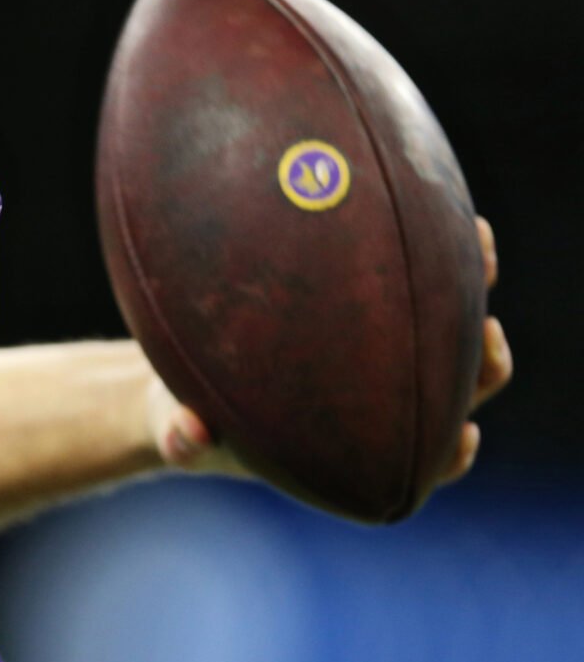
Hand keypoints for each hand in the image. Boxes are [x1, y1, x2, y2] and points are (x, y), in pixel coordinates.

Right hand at [152, 215, 512, 482]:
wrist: (180, 366)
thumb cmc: (188, 408)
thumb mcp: (174, 428)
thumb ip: (180, 439)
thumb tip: (187, 431)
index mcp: (352, 441)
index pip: (423, 459)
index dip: (453, 453)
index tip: (465, 436)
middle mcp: (379, 394)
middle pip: (459, 389)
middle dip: (485, 365)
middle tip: (488, 333)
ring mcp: (380, 342)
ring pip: (450, 323)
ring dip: (472, 288)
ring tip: (478, 243)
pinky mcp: (363, 293)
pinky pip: (408, 267)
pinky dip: (426, 241)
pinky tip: (424, 202)